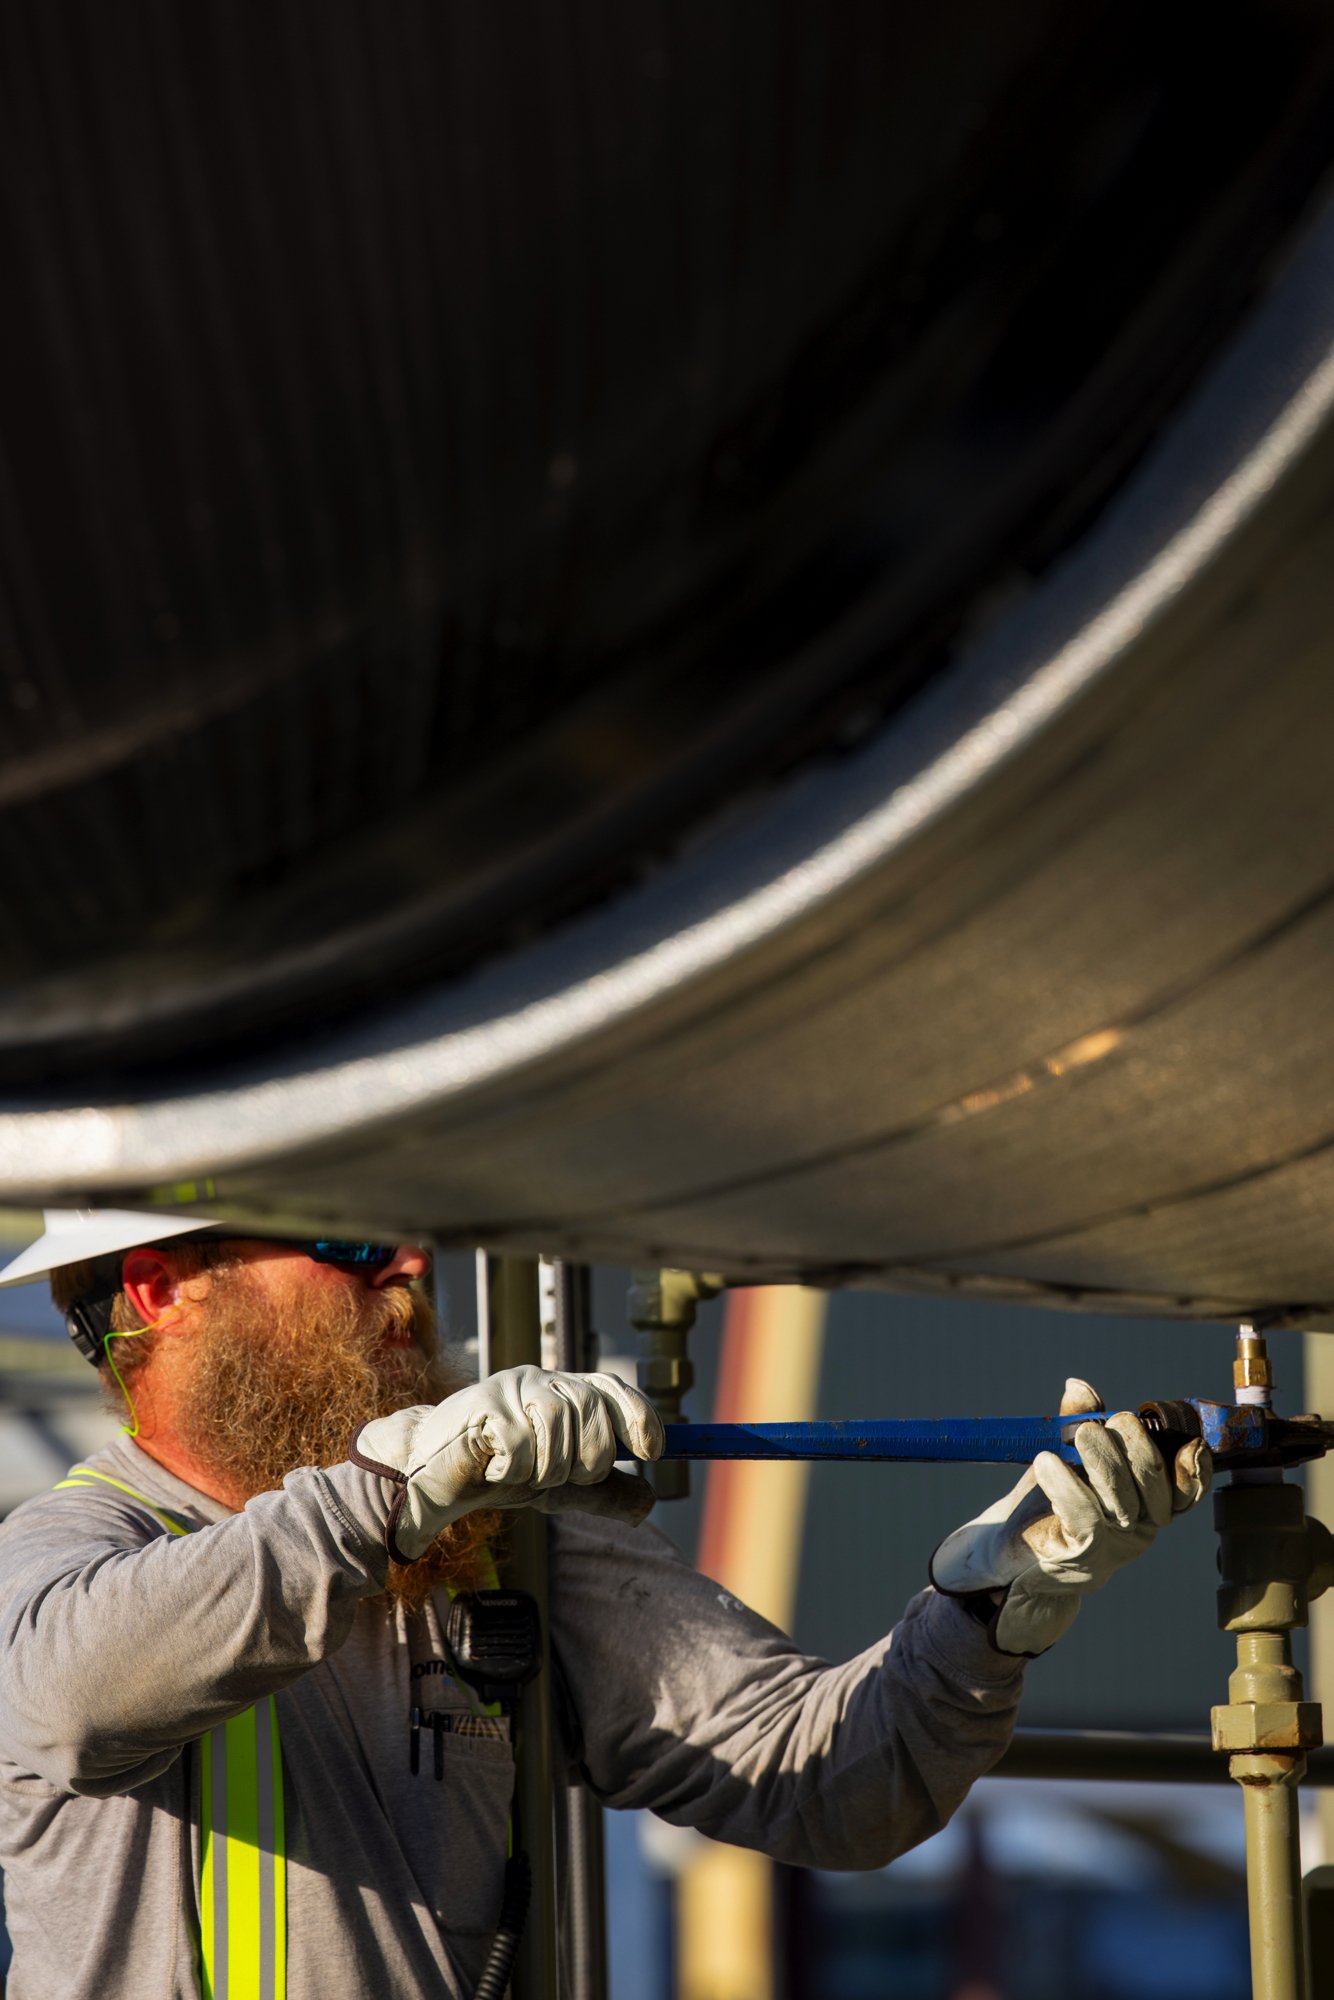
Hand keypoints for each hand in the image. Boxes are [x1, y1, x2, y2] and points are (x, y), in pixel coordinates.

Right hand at [351, 1366, 664, 1560]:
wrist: (433, 1479)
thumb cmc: (498, 1475)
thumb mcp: (559, 1488)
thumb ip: (602, 1494)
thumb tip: (650, 1501)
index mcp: (562, 1391)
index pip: (612, 1387)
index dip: (638, 1416)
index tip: (653, 1452)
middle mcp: (540, 1380)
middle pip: (592, 1410)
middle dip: (587, 1460)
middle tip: (560, 1478)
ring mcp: (510, 1388)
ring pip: (558, 1426)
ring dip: (547, 1468)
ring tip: (522, 1474)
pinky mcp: (483, 1405)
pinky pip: (522, 1444)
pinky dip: (515, 1470)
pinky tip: (496, 1468)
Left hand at [929, 1378, 1211, 1655]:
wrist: (1011, 1553)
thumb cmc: (1046, 1503)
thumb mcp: (1067, 1458)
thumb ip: (1080, 1423)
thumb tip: (1078, 1386)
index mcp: (1147, 1504)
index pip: (1186, 1491)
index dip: (1195, 1469)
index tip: (1190, 1441)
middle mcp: (1138, 1528)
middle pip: (1153, 1486)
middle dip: (1137, 1447)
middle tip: (1112, 1420)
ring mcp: (1112, 1546)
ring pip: (1122, 1501)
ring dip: (1104, 1461)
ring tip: (1082, 1431)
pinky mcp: (1079, 1556)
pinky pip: (1083, 1517)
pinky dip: (1066, 1486)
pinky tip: (1046, 1461)